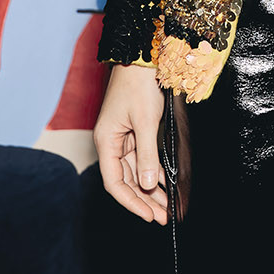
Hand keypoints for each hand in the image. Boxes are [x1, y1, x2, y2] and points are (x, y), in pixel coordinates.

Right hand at [95, 62, 185, 224]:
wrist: (143, 56)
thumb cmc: (139, 84)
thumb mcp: (145, 121)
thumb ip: (146, 155)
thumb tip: (146, 186)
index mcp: (106, 141)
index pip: (115, 183)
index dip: (132, 202)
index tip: (149, 216)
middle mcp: (111, 142)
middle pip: (126, 180)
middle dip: (144, 200)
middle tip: (163, 217)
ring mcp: (123, 137)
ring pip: (135, 171)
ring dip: (149, 189)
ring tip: (166, 207)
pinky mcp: (134, 130)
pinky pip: (141, 158)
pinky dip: (152, 172)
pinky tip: (163, 184)